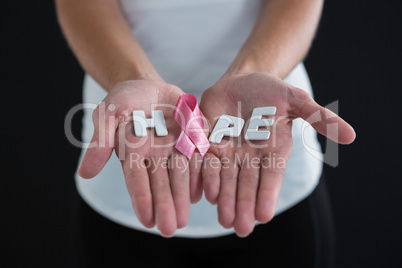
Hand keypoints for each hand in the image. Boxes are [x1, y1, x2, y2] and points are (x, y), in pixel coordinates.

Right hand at [78, 80, 198, 236]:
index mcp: (134, 153)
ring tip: (184, 219)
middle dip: (165, 205)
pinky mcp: (193, 138)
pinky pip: (198, 157)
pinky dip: (200, 174)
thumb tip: (84, 174)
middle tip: (169, 229)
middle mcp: (156, 156)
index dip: (142, 199)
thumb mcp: (109, 114)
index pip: (137, 179)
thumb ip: (101, 141)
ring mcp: (175, 148)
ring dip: (182, 197)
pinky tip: (204, 193)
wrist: (149, 87)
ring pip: (180, 176)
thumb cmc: (124, 100)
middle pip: (161, 183)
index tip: (147, 220)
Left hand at [200, 73, 354, 236]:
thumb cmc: (271, 91)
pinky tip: (204, 193)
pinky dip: (205, 176)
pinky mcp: (208, 142)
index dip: (266, 195)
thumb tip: (352, 136)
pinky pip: (205, 161)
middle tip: (240, 228)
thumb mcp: (295, 100)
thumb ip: (319, 117)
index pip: (271, 176)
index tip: (264, 216)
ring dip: (224, 198)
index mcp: (273, 149)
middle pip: (246, 184)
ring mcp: (228, 150)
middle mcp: (250, 156)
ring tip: (223, 219)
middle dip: (243, 205)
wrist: (241, 81)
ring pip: (225, 178)